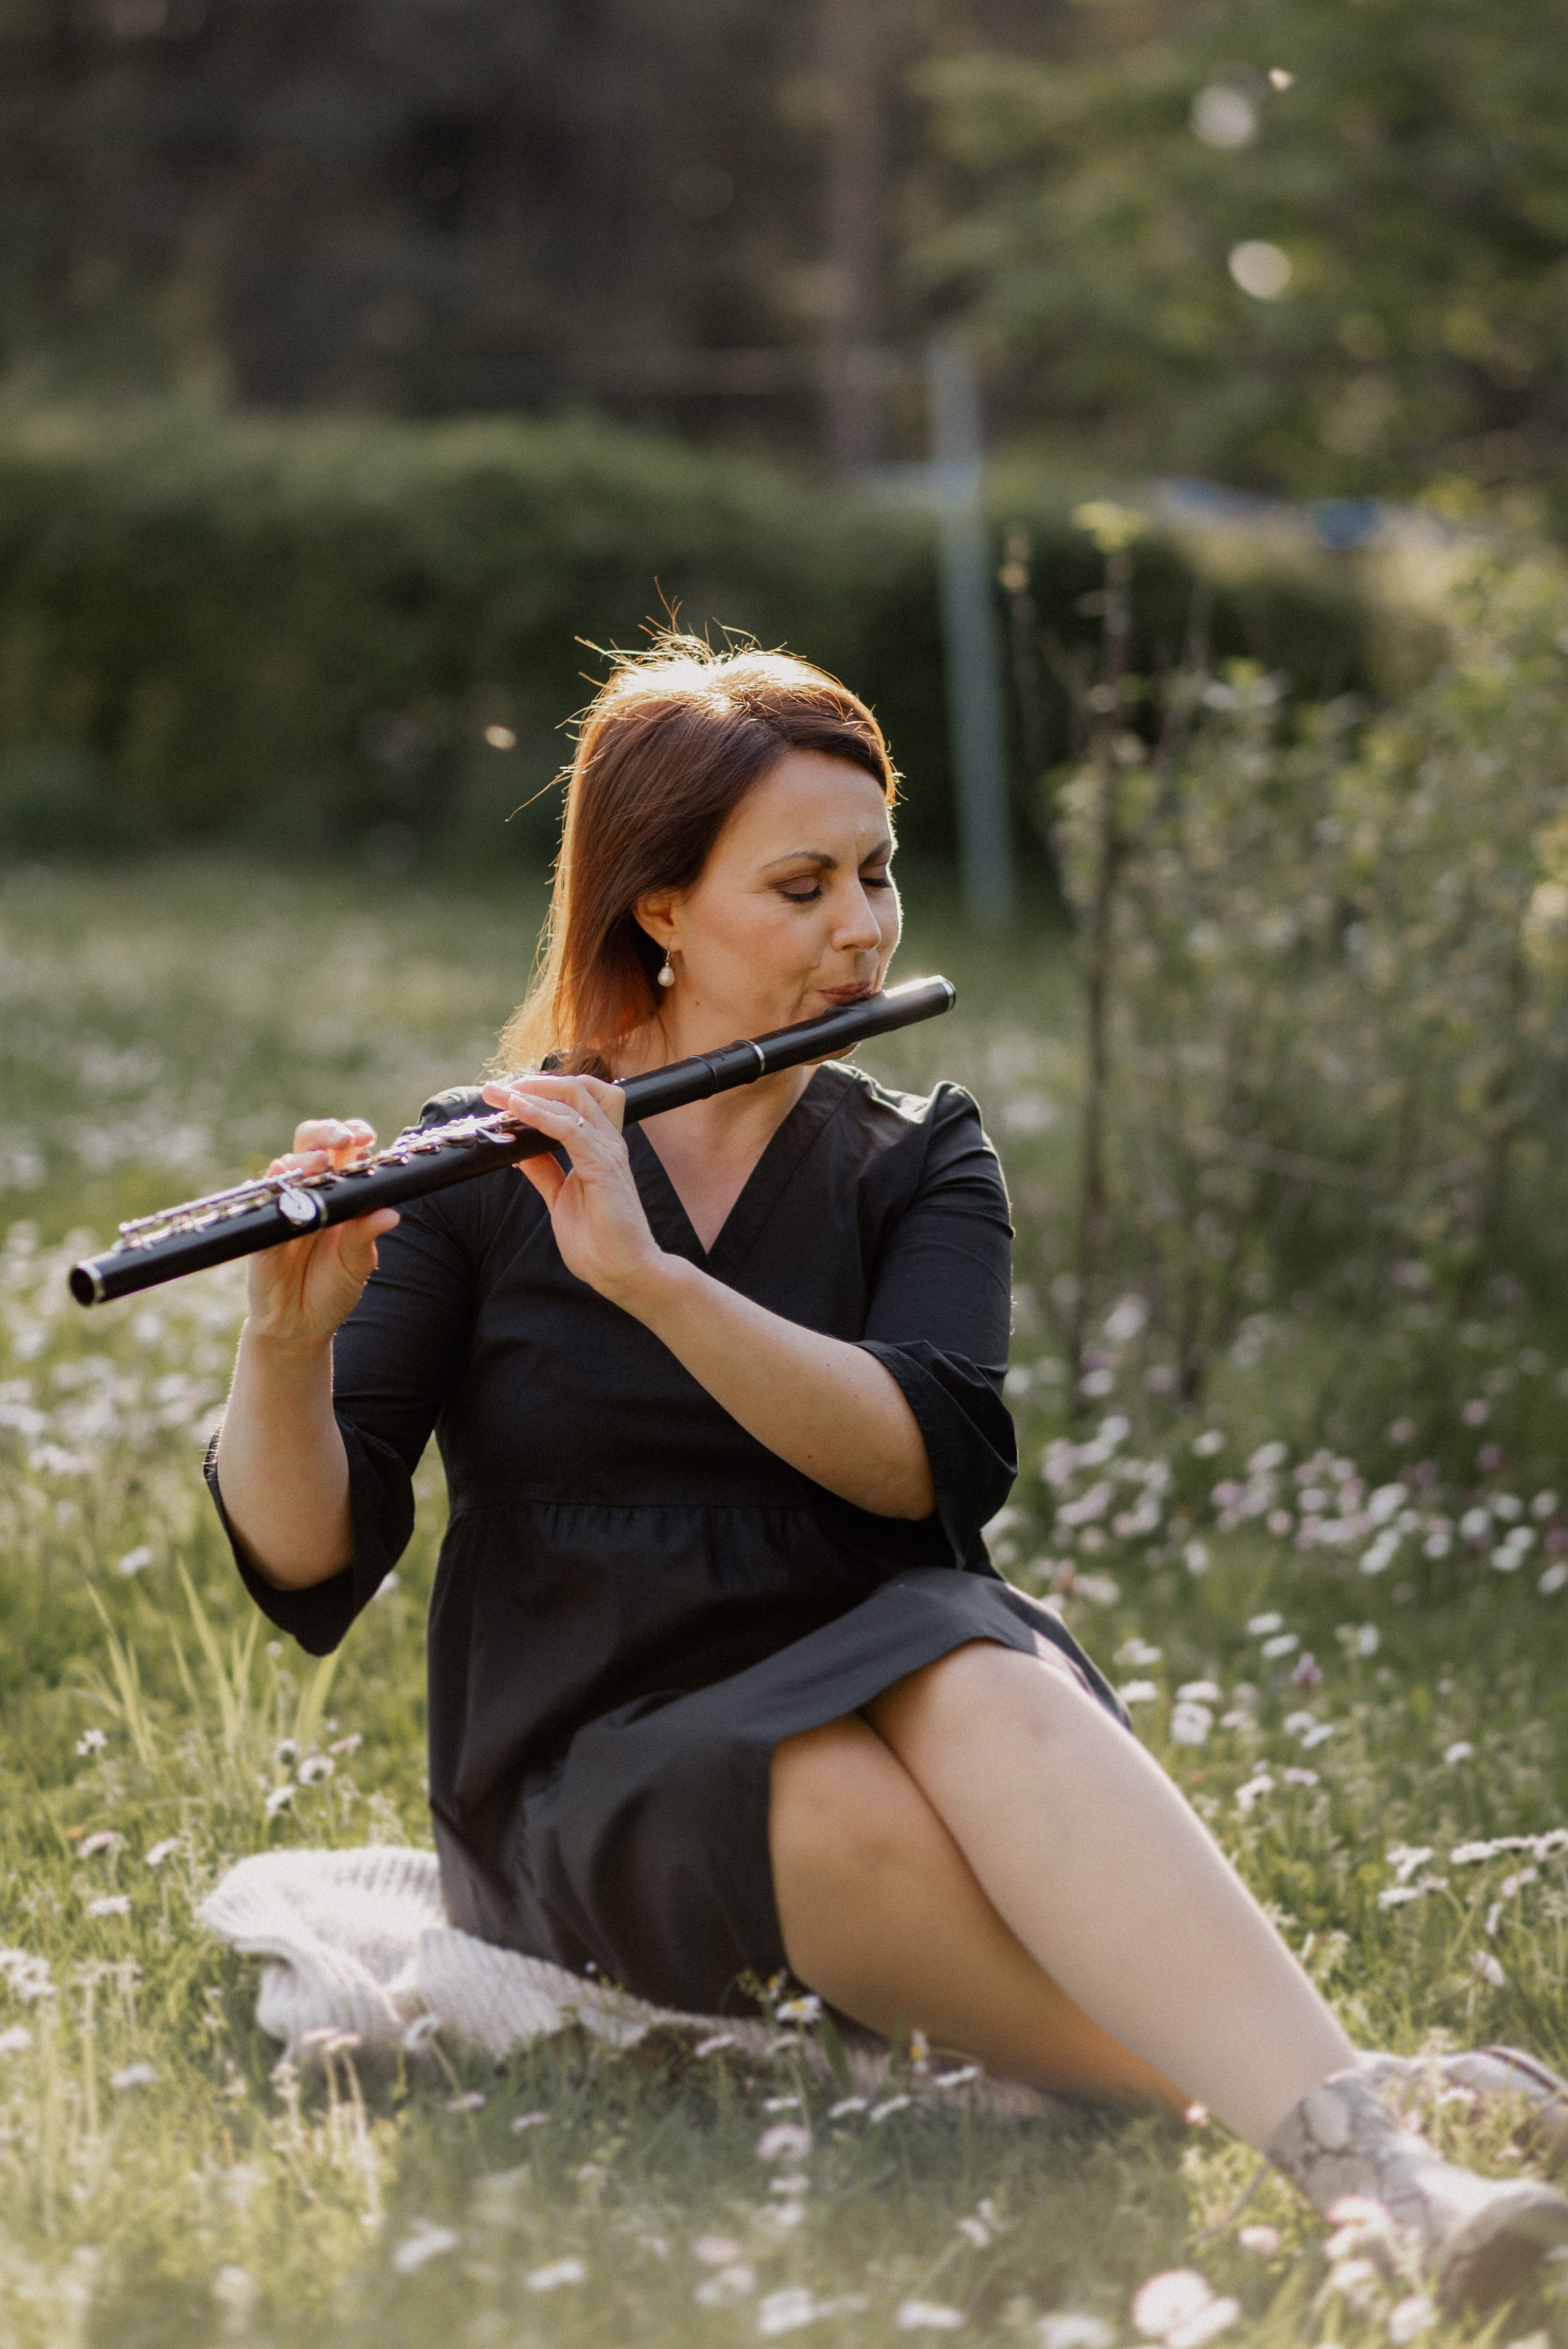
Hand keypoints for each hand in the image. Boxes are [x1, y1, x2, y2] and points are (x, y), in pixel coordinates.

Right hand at [242, 1118, 400, 1349]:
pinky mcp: (261, 1228)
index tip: (365, 1137)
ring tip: (320, 1164)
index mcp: (340, 1194)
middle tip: (343, 1139)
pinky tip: (282, 1182)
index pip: (344, 1151)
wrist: (300, 1326)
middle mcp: (310, 1193)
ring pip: (286, 1165)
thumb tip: (391, 1213)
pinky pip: (263, 1201)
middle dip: (327, 1132)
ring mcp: (284, 1206)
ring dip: (304, 1159)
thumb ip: (367, 1236)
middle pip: (311, 1144)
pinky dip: (272, 1188)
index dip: (353, 1135)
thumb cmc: (332, 1288)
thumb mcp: (357, 1263)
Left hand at [478, 1073, 664, 1303]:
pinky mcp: (602, 1166)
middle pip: (578, 1089)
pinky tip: (517, 1110)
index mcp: (599, 1148)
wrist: (622, 1271)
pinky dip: (539, 1115)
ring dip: (532, 1093)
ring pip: (573, 1099)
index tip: (506, 1096)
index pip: (578, 1101)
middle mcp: (607, 1142)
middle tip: (498, 1090)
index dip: (544, 1091)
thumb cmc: (599, 1241)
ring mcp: (607, 1151)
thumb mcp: (559, 1197)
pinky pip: (568, 1128)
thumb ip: (544, 1170)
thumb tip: (519, 1151)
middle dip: (536, 1083)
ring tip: (500, 1095)